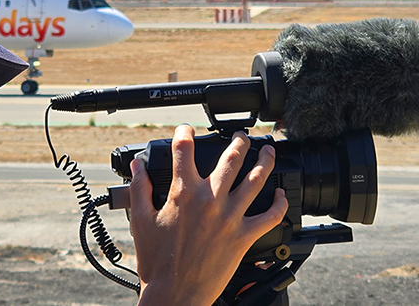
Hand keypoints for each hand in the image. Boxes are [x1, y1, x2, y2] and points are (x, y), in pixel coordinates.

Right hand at [129, 125, 287, 304]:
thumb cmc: (157, 261)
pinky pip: (270, 216)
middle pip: (231, 158)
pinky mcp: (243, 235)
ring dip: (264, 162)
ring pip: (255, 180)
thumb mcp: (141, 220)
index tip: (186, 130)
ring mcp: (230, 216)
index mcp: (183, 192)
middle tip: (241, 136)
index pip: (184, 150)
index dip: (184, 133)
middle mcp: (210, 199)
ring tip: (268, 151)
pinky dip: (279, 203)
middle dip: (238, 141)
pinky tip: (281, 194)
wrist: (175, 293)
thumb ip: (140, 189)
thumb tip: (137, 166)